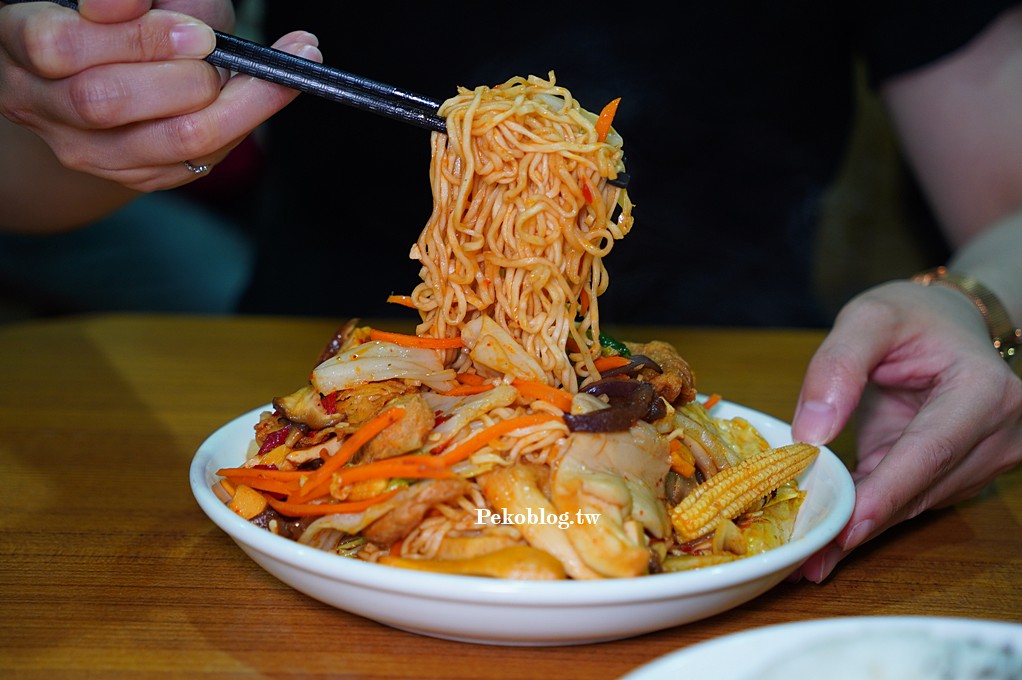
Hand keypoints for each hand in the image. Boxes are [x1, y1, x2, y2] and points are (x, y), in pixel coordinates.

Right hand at [0, 0, 319, 190]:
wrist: (134, 63)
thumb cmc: (138, 9)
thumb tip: (123, 3)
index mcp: (19, 38)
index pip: (57, 46)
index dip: (132, 38)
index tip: (196, 32)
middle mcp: (38, 101)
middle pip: (103, 102)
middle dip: (180, 76)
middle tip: (218, 49)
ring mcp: (83, 149)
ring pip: (163, 141)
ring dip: (232, 106)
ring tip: (273, 74)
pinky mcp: (133, 175)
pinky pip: (195, 162)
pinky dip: (246, 124)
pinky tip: (274, 91)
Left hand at [791, 280, 1021, 581]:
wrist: (950, 322)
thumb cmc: (911, 317)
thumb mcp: (867, 319)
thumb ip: (837, 366)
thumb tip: (810, 433)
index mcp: (982, 391)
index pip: (929, 452)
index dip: (884, 494)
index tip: (843, 529)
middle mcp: (998, 432)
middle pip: (922, 488)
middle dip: (862, 525)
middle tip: (805, 559)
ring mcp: (987, 458)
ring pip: (916, 503)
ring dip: (862, 529)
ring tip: (807, 555)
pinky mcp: (963, 473)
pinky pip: (912, 499)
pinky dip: (871, 516)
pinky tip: (831, 536)